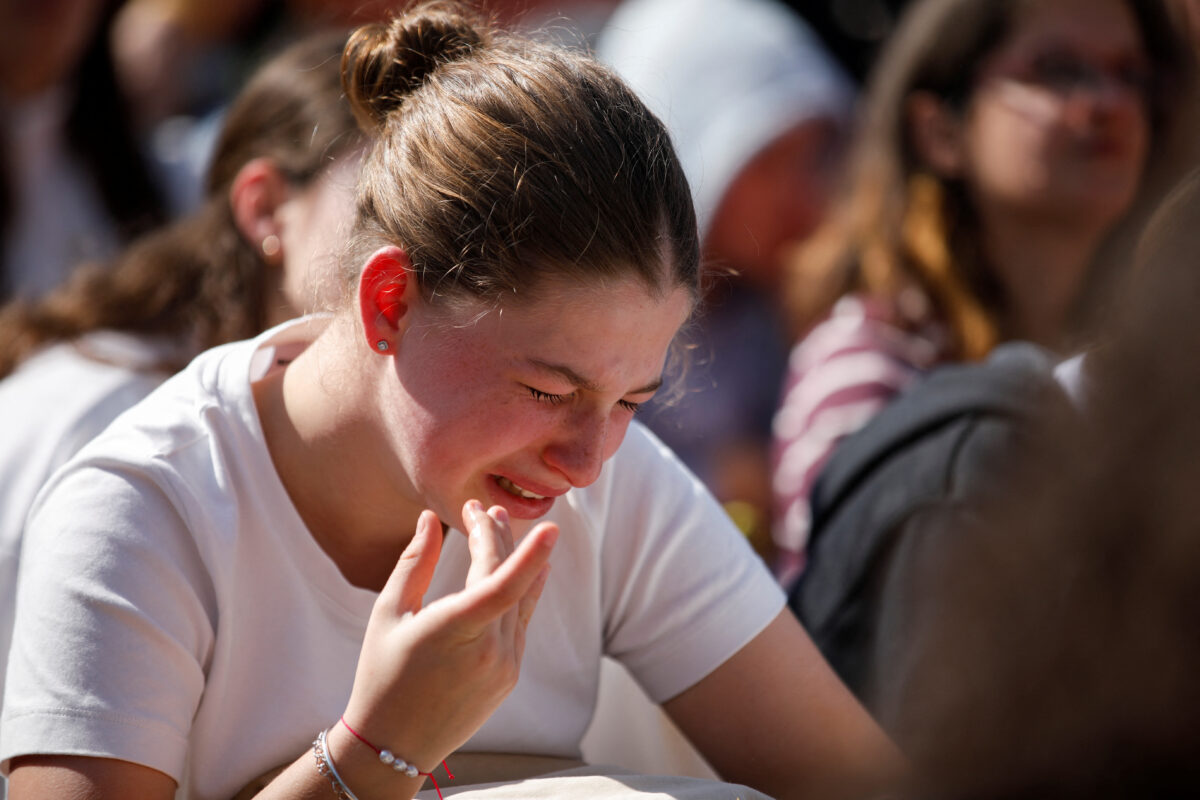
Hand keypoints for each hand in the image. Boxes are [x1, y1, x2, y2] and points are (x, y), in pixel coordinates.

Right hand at [342, 500, 556, 768]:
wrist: (393, 745)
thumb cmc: (381, 675)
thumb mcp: (388, 614)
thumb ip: (415, 562)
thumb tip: (431, 519)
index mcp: (455, 631)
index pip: (503, 585)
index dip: (529, 554)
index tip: (550, 526)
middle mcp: (489, 650)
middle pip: (509, 580)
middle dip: (499, 538)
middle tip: (484, 509)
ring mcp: (505, 665)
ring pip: (521, 599)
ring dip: (514, 561)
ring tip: (501, 526)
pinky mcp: (510, 675)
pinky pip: (522, 622)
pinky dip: (522, 591)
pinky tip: (523, 570)